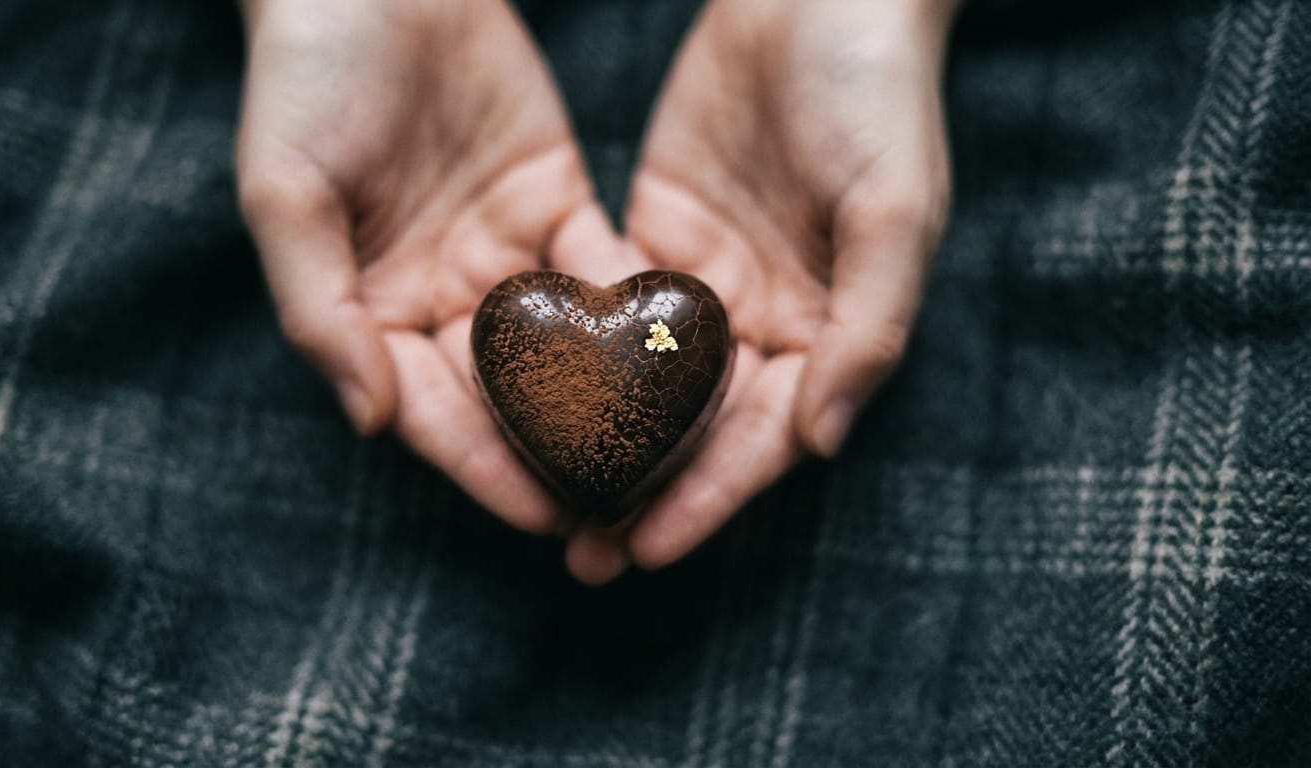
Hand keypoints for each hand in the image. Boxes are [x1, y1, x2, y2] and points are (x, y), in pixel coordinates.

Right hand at [236, 0, 624, 533]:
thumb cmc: (305, 77)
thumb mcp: (285, 194)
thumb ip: (321, 309)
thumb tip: (369, 419)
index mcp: (371, 309)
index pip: (431, 411)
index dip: (483, 467)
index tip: (542, 519)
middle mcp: (441, 296)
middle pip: (506, 397)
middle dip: (559, 458)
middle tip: (622, 515)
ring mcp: (502, 252)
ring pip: (563, 347)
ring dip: (610, 405)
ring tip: (667, 459)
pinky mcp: (554, 201)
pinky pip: (601, 271)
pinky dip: (636, 314)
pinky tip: (684, 359)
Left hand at [566, 0, 958, 581]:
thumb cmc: (877, 95)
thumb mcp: (893, 209)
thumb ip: (867, 328)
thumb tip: (820, 443)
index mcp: (830, 331)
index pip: (765, 439)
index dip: (709, 499)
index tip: (646, 550)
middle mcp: (766, 321)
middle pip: (698, 430)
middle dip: (643, 494)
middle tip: (580, 555)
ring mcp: (706, 283)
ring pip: (646, 385)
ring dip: (597, 444)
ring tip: (535, 499)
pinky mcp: (655, 234)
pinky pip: (610, 312)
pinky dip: (575, 359)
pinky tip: (524, 400)